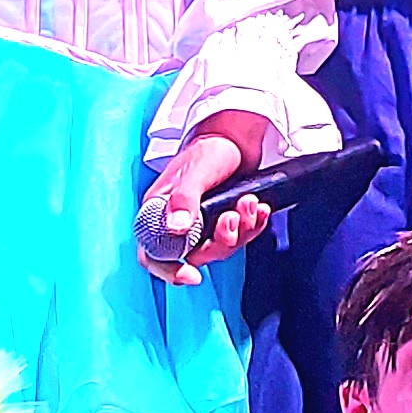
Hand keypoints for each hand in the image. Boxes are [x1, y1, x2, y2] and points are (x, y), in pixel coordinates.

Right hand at [135, 120, 275, 284]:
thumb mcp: (194, 171)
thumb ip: (184, 199)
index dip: (167, 270)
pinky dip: (253, 226)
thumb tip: (176, 227)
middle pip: (194, 256)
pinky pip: (239, 237)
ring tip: (249, 203)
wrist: (236, 137)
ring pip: (220, 247)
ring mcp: (202, 223)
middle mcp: (179, 221)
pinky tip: (260, 210)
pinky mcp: (223, 221)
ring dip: (240, 230)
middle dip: (220, 242)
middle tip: (232, 218)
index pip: (152, 253)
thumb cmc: (209, 148)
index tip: (190, 275)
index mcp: (160, 211)